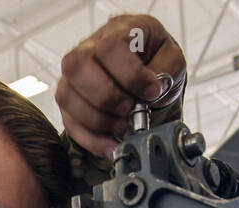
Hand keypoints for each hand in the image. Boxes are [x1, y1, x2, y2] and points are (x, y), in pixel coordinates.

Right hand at [56, 14, 186, 158]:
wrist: (144, 71)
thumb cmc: (154, 61)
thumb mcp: (171, 58)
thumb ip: (167, 69)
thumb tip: (151, 90)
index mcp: (117, 31)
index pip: (109, 48)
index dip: (130, 75)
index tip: (151, 92)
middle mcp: (87, 49)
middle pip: (77, 67)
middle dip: (107, 97)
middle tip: (131, 110)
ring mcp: (73, 76)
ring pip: (67, 96)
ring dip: (98, 120)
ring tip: (123, 126)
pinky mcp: (69, 101)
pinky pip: (69, 123)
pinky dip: (92, 140)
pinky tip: (112, 146)